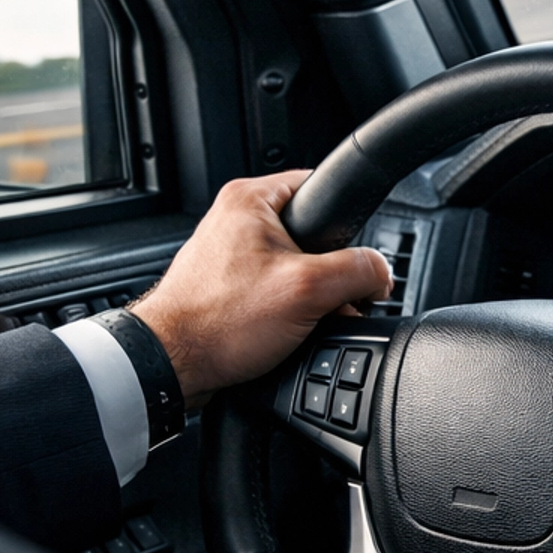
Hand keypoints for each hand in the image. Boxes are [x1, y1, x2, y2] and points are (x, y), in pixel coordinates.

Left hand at [133, 172, 391, 405]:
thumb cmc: (216, 323)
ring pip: (296, 267)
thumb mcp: (308, 290)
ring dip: (311, 296)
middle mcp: (235, 219)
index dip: (349, 224)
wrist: (172, 366)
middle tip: (329, 299)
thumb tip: (381, 274)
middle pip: (313, 234)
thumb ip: (358, 271)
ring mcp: (228, 254)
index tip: (356, 256)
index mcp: (250, 199)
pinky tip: (287, 332)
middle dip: (331, 272)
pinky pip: (275, 289)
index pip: (320, 186)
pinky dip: (288, 310)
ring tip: (305, 319)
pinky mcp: (227, 286)